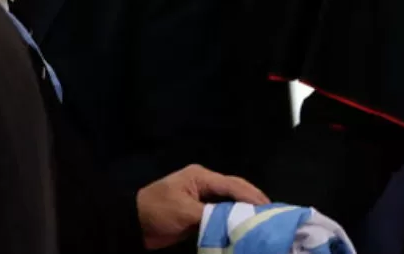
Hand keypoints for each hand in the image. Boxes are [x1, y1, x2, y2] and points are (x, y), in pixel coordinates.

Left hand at [136, 164, 269, 249]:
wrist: (132, 224)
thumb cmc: (157, 211)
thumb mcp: (184, 211)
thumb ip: (210, 214)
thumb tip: (233, 220)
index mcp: (201, 177)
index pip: (232, 184)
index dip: (251, 195)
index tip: (268, 207)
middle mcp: (204, 184)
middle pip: (234, 191)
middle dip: (252, 201)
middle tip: (271, 214)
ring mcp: (201, 198)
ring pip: (229, 202)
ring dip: (244, 211)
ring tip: (263, 220)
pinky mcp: (198, 212)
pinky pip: (220, 214)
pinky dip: (232, 219)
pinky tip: (243, 227)